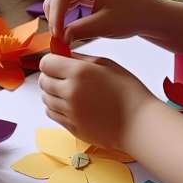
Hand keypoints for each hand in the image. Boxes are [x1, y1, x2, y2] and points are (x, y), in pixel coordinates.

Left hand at [38, 52, 156, 149]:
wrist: (139, 122)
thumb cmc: (128, 91)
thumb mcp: (107, 65)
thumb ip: (81, 59)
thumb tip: (63, 56)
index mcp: (79, 72)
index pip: (46, 63)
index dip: (51, 61)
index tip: (58, 63)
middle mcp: (70, 92)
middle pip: (43, 81)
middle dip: (50, 77)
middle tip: (63, 77)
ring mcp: (69, 112)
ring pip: (45, 98)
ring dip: (52, 93)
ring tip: (69, 91)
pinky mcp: (71, 127)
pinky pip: (52, 114)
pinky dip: (56, 107)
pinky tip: (70, 105)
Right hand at [43, 0, 160, 43]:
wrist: (147, 15)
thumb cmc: (132, 16)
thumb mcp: (105, 25)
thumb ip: (79, 30)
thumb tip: (59, 38)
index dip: (56, 15)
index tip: (56, 35)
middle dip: (54, 17)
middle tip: (57, 40)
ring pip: (59, 0)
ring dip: (57, 18)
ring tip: (61, 38)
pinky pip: (66, 4)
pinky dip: (63, 18)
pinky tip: (66, 31)